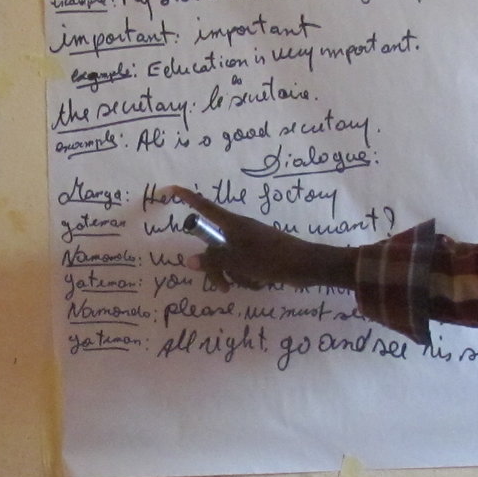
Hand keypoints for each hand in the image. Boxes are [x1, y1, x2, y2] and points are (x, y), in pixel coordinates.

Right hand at [159, 187, 354, 291]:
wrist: (306, 266)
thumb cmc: (270, 258)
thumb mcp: (237, 261)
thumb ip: (212, 260)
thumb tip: (191, 260)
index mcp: (232, 224)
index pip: (204, 207)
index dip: (187, 198)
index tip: (171, 189)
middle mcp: (239, 230)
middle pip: (214, 246)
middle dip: (217, 269)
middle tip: (223, 287)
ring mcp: (251, 242)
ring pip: (230, 260)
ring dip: (236, 275)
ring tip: (252, 282)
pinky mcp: (261, 254)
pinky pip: (244, 266)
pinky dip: (249, 276)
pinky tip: (262, 282)